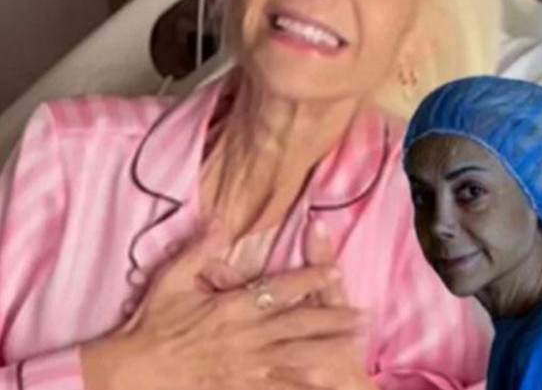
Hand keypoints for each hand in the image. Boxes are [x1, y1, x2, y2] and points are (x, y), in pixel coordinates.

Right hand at [79, 233, 362, 389]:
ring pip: (294, 355)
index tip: (335, 270)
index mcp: (230, 305)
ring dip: (326, 350)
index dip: (309, 278)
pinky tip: (321, 381)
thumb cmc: (150, 323)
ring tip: (354, 347)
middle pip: (298, 324)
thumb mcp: (171, 278)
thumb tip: (221, 215)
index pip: (278, 289)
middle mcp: (243, 333)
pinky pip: (275, 385)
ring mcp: (242, 363)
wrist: (130, 370)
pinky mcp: (236, 385)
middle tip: (365, 317)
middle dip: (333, 320)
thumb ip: (200, 248)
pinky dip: (298, 383)